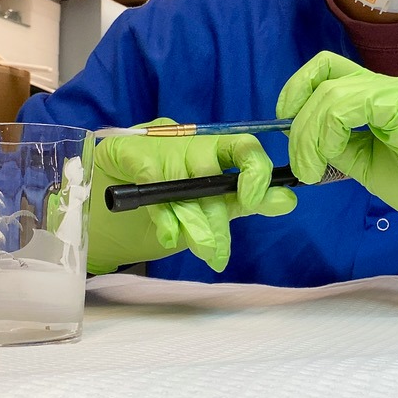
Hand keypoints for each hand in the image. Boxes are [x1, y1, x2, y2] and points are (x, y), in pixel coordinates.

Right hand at [87, 119, 296, 273]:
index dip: (254, 170)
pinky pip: (149, 183)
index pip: (244, 148)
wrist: (109, 194)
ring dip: (192, 222)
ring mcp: (157, 147)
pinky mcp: (125, 151)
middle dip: (216, 218)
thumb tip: (288, 200)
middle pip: (210, 176)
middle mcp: (190, 144)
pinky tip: (168, 234)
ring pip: (181, 185)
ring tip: (201, 250)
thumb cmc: (170, 198)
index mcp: (215, 150)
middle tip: (218, 253)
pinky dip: (162, 214)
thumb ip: (246, 202)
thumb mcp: (210, 203)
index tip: (255, 199)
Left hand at [276, 52, 397, 261]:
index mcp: (383, 96)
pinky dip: (329, 129)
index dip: (297, 92)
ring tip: (312, 169)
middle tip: (300, 165)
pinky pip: (355, 102)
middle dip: (298, 120)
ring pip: (333, 91)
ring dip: (308, 132)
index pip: (328, 72)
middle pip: (324, 75)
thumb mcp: (368, 164)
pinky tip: (329, 158)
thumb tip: (304, 139)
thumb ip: (340, 145)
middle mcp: (394, 84)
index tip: (287, 129)